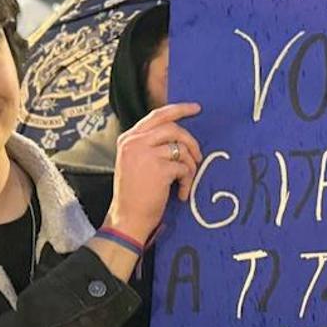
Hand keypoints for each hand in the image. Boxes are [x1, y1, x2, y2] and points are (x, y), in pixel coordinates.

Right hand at [105, 102, 202, 242]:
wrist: (127, 218)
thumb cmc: (134, 193)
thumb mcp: (134, 161)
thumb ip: (149, 145)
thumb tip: (179, 136)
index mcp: (128, 139)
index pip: (156, 115)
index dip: (179, 109)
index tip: (196, 108)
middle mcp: (134, 143)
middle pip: (173, 128)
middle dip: (191, 141)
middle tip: (199, 157)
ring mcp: (146, 154)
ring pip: (181, 149)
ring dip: (190, 166)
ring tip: (185, 180)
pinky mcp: (159, 169)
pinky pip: (184, 168)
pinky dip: (187, 181)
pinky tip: (180, 193)